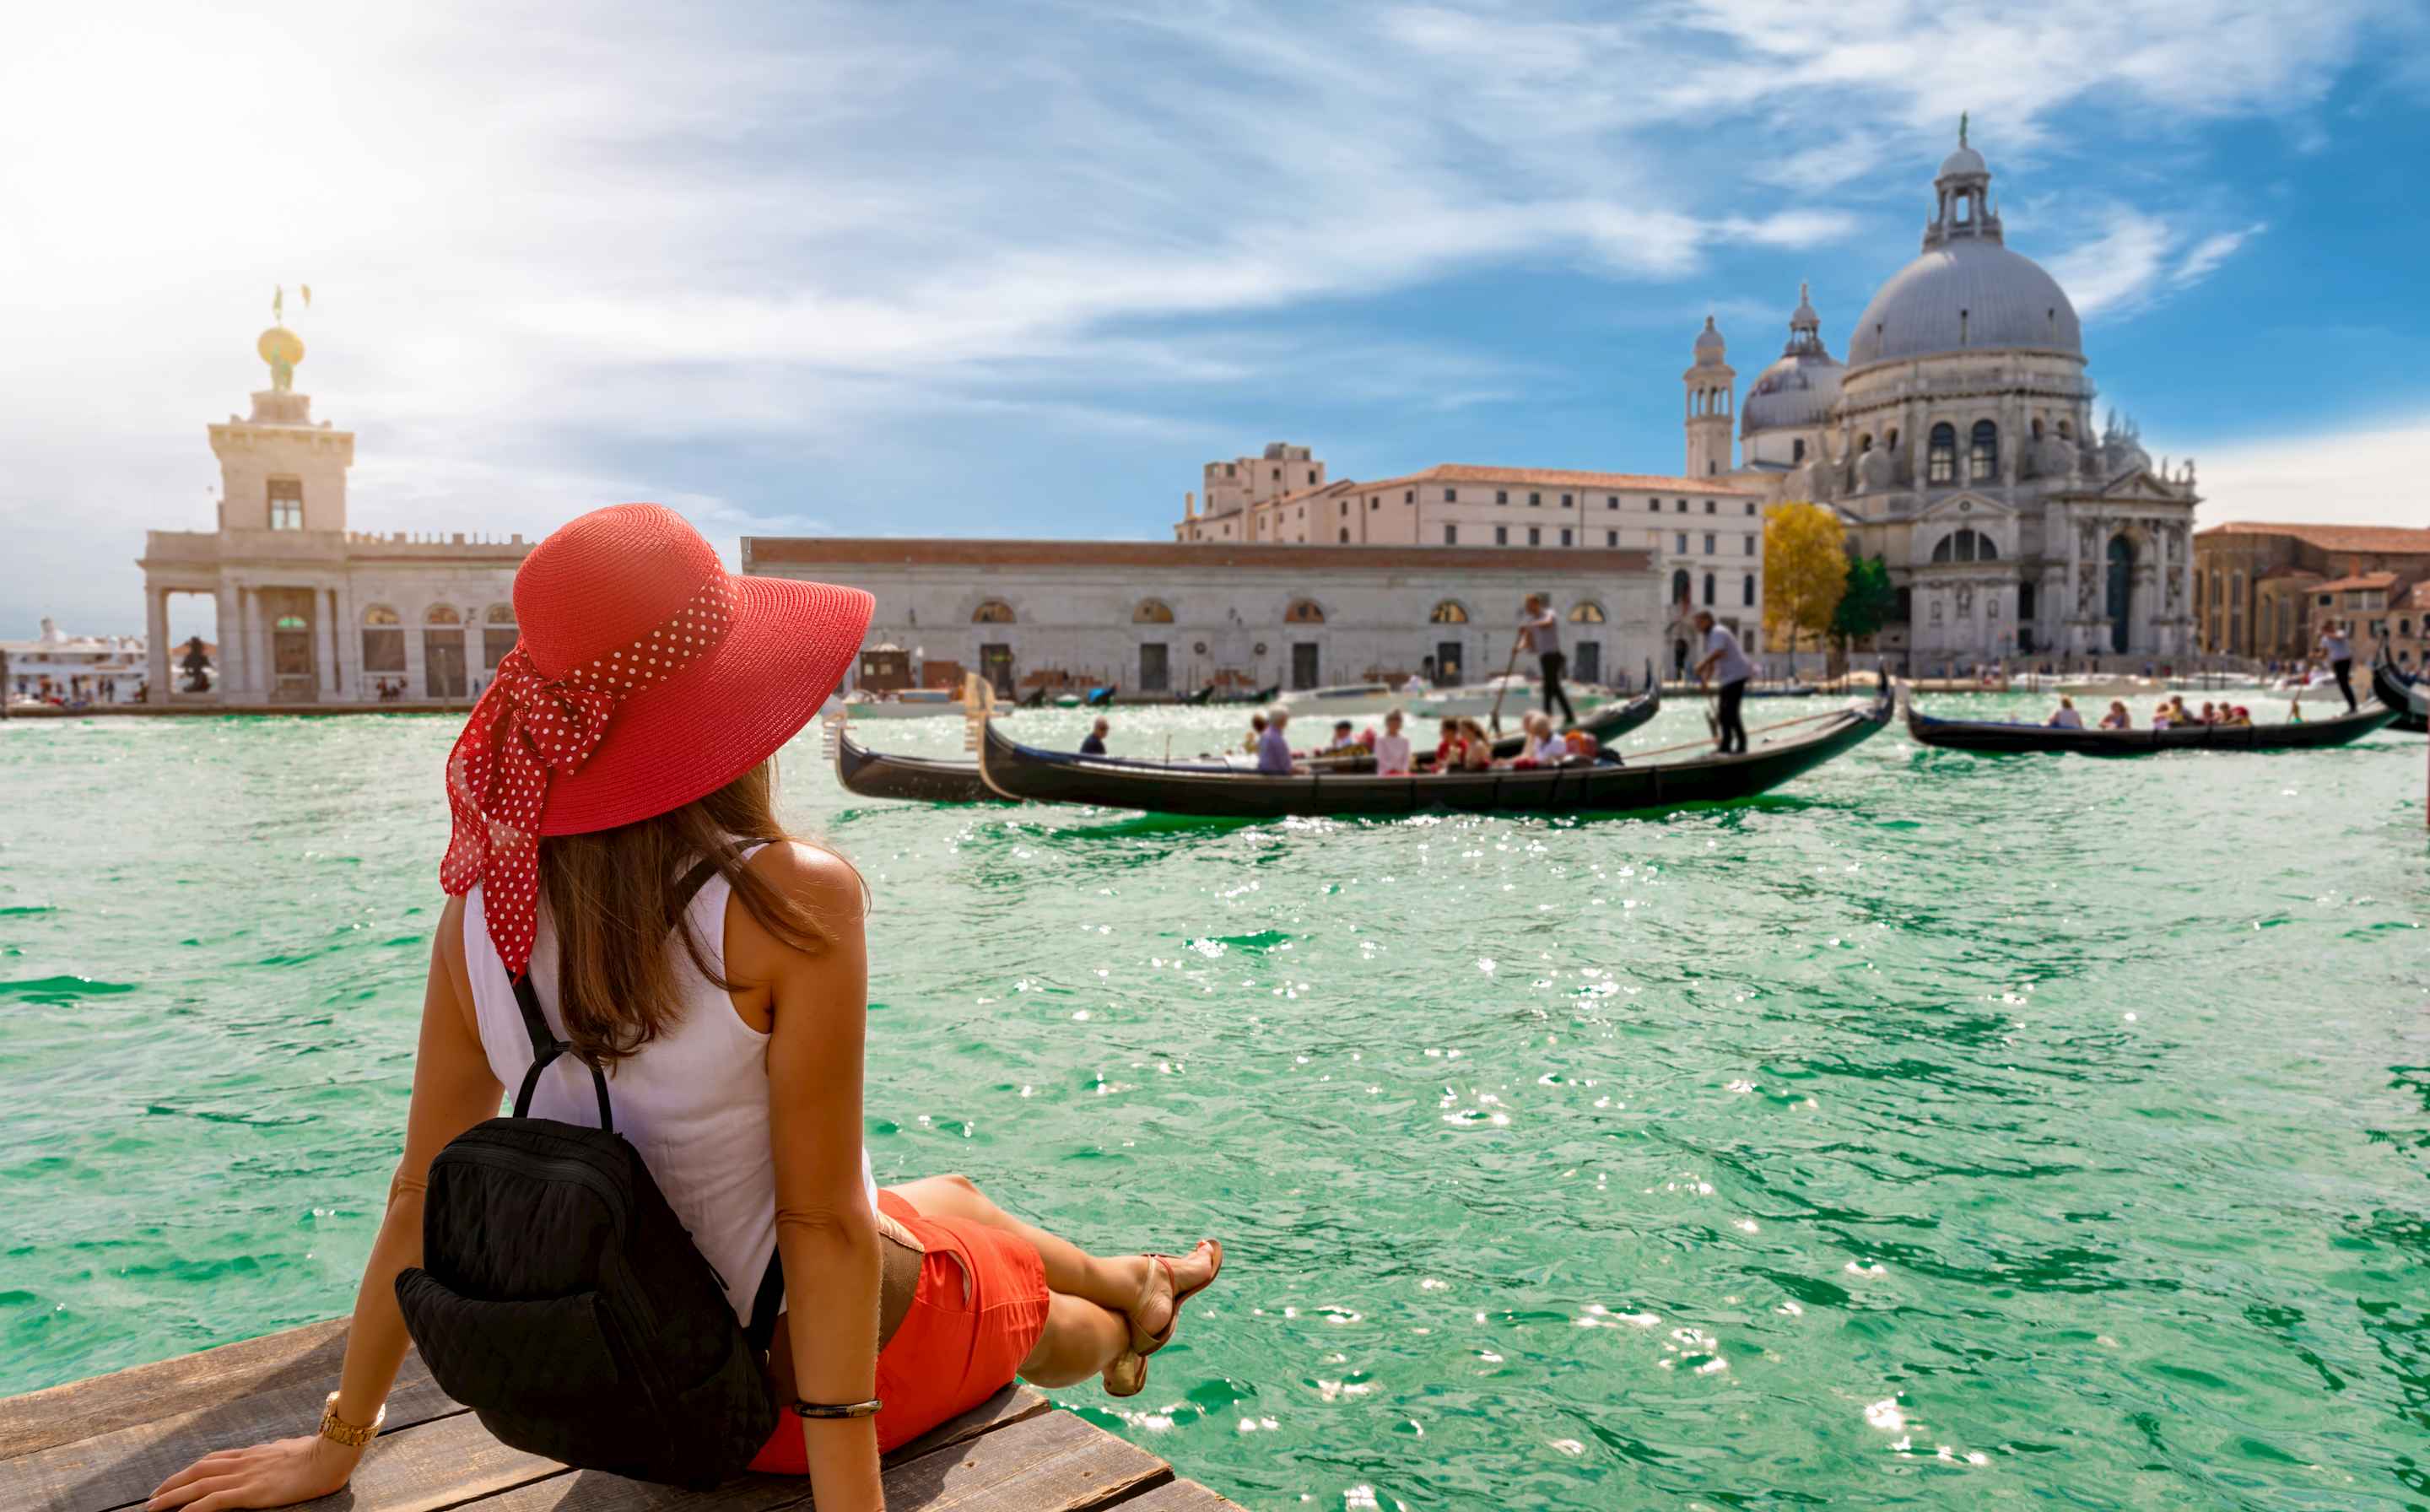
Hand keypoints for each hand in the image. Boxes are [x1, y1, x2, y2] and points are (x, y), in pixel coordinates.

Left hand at [149, 1433, 362, 1510]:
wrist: (331, 1453)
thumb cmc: (318, 1452)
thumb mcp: (289, 1449)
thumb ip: (274, 1454)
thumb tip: (273, 1453)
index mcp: (253, 1453)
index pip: (212, 1461)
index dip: (188, 1471)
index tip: (173, 1480)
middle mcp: (243, 1462)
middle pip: (197, 1471)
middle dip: (171, 1484)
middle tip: (151, 1498)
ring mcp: (246, 1476)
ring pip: (199, 1485)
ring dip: (172, 1496)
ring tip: (153, 1507)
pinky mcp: (252, 1492)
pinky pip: (215, 1501)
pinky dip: (193, 1508)